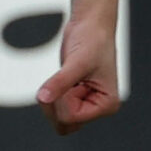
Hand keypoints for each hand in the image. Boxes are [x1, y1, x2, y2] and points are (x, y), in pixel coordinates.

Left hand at [36, 12, 121, 136]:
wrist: (91, 25)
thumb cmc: (93, 40)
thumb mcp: (77, 62)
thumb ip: (60, 82)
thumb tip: (43, 98)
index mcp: (107, 105)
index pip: (71, 118)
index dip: (62, 99)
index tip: (72, 79)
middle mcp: (98, 108)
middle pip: (64, 125)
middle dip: (56, 103)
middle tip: (65, 79)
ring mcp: (86, 104)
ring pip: (58, 120)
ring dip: (52, 100)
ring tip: (65, 77)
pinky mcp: (75, 98)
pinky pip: (55, 110)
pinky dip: (51, 96)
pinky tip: (62, 78)